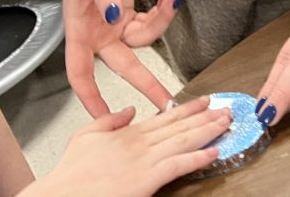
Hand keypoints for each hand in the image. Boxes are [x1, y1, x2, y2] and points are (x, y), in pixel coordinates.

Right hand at [28, 97, 230, 196]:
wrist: (63, 193)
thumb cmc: (72, 172)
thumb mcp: (86, 134)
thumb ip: (110, 119)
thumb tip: (130, 111)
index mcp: (128, 132)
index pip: (164, 117)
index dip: (187, 108)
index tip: (203, 102)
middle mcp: (140, 143)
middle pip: (179, 126)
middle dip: (205, 117)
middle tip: (225, 108)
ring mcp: (145, 160)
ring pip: (183, 140)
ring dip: (208, 131)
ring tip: (225, 123)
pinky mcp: (147, 179)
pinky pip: (178, 165)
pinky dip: (198, 157)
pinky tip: (213, 151)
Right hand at [62, 0, 184, 116]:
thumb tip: (115, 14)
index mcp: (79, 29)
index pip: (79, 71)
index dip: (90, 97)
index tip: (105, 118)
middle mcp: (97, 33)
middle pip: (121, 66)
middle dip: (145, 83)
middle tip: (167, 101)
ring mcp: (113, 26)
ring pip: (142, 41)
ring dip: (162, 23)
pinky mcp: (128, 16)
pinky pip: (149, 23)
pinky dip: (163, 12)